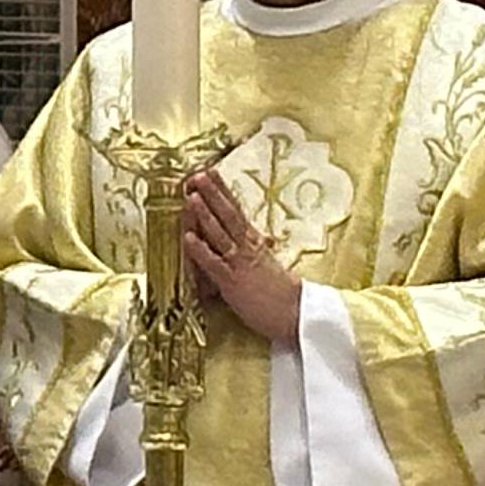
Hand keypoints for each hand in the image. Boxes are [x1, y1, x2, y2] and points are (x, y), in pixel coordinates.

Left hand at [179, 166, 302, 340]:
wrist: (297, 314)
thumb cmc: (281, 294)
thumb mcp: (269, 265)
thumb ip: (260, 250)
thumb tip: (261, 239)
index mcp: (255, 242)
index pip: (237, 211)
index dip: (223, 191)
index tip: (211, 172)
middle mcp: (248, 247)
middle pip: (229, 215)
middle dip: (213, 194)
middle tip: (199, 174)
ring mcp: (239, 263)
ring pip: (220, 234)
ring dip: (205, 215)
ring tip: (191, 196)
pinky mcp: (233, 282)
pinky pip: (214, 264)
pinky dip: (201, 250)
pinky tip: (188, 238)